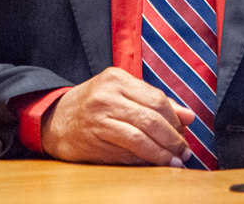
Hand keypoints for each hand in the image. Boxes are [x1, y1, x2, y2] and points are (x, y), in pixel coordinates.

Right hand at [40, 67, 195, 166]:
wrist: (54, 119)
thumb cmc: (94, 104)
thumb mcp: (121, 93)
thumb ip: (154, 102)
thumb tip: (189, 117)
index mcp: (117, 78)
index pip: (157, 99)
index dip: (175, 120)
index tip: (185, 133)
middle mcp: (107, 96)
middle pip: (151, 119)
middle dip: (173, 139)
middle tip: (184, 151)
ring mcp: (98, 118)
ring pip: (140, 138)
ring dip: (162, 153)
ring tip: (174, 162)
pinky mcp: (92, 140)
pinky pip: (125, 152)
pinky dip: (144, 160)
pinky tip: (154, 164)